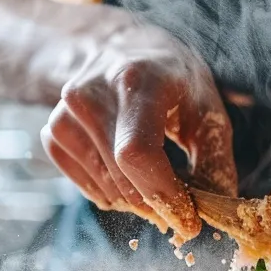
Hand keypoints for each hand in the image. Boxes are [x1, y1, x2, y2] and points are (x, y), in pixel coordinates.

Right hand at [41, 11, 236, 242]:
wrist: (122, 50)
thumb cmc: (172, 82)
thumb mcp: (207, 111)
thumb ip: (215, 163)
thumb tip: (217, 213)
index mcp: (137, 80)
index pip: (137, 152)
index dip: (163, 194)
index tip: (188, 220)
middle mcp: (92, 94)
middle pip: (122, 177)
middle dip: (158, 205)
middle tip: (181, 209)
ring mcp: (66, 113)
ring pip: (106, 189)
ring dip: (139, 203)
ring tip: (159, 185)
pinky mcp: (53, 131)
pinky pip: (86, 188)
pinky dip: (114, 196)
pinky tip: (130, 178)